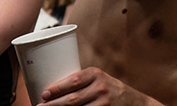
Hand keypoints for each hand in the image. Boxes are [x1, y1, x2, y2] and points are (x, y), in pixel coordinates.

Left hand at [39, 67, 159, 105]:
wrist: (133, 102)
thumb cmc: (109, 89)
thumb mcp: (98, 79)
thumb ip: (81, 82)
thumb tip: (51, 90)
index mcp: (95, 74)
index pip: (73, 80)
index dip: (56, 88)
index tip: (43, 94)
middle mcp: (100, 87)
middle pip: (72, 99)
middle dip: (52, 105)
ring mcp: (103, 103)